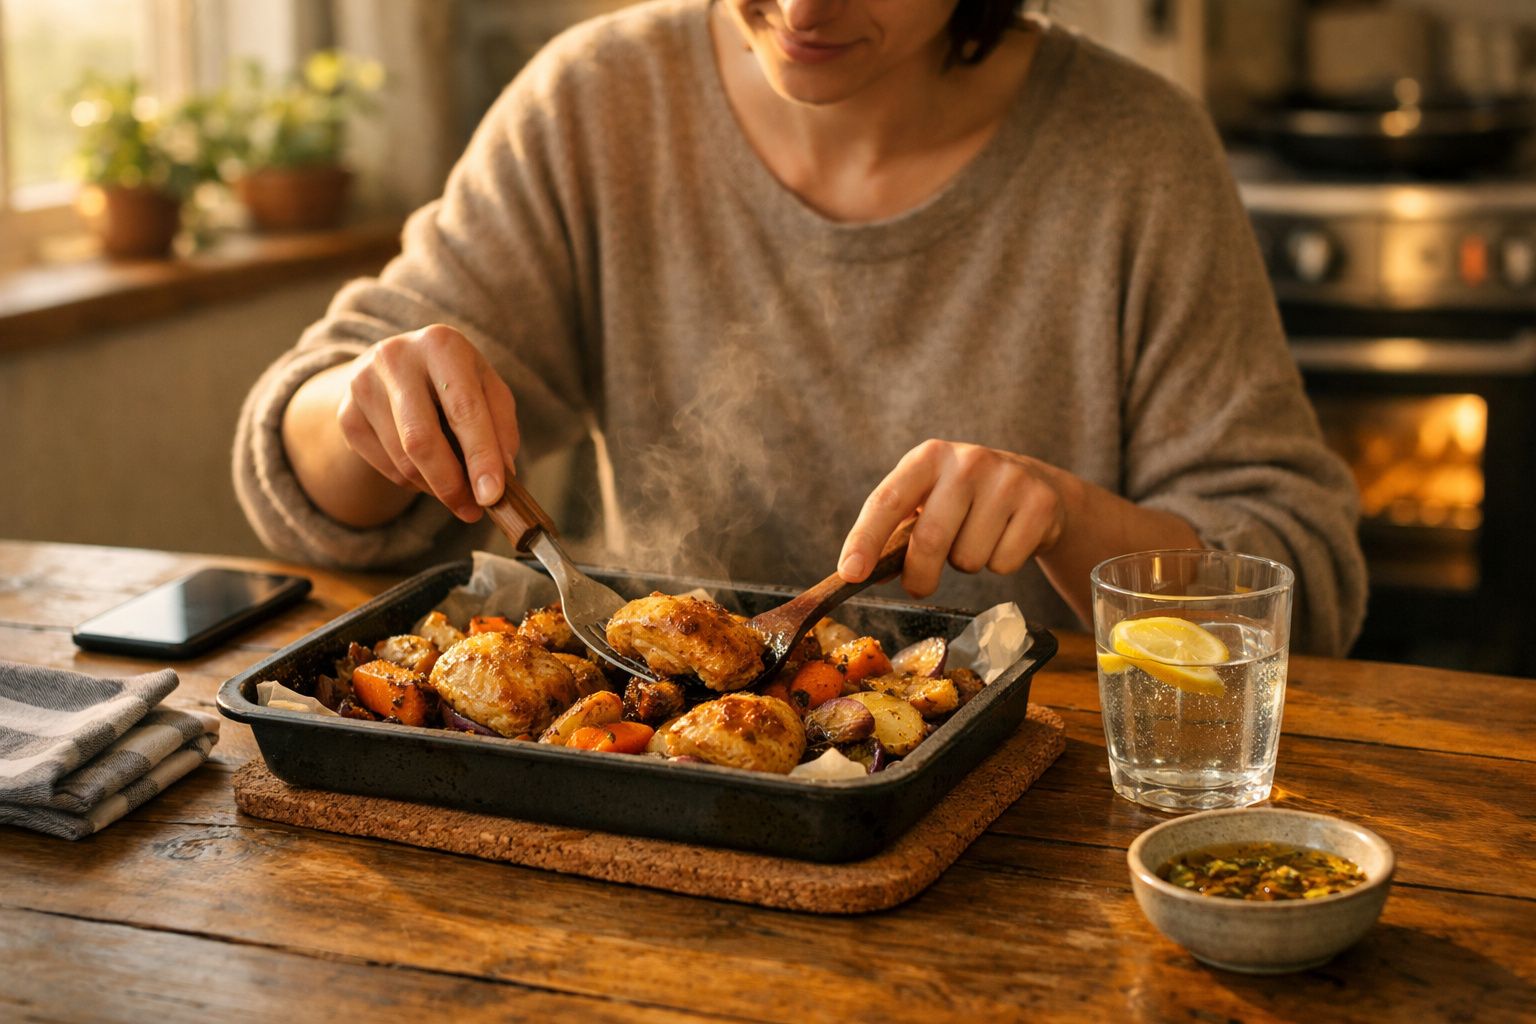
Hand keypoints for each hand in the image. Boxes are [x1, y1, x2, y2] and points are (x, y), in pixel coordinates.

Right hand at [337, 324, 520, 521]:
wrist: (400, 369)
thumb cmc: (457, 383)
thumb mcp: (488, 392)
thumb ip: (501, 431)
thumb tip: (500, 480)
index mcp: (441, 345)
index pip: (464, 409)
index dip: (480, 456)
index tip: (492, 496)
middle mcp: (396, 357)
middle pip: (421, 439)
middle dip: (451, 483)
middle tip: (472, 511)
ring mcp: (363, 385)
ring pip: (403, 460)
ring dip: (435, 486)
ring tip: (455, 484)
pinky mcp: (347, 415)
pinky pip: (386, 468)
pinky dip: (413, 481)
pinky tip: (426, 468)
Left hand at [837, 440, 1066, 597]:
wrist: (1035, 485)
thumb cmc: (964, 500)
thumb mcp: (928, 499)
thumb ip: (896, 531)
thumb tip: (860, 572)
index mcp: (929, 457)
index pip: (887, 500)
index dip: (865, 539)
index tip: (850, 573)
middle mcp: (968, 461)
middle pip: (930, 540)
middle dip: (919, 576)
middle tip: (918, 586)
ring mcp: (1008, 480)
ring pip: (968, 559)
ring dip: (965, 563)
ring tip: (977, 539)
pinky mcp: (1040, 504)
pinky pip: (1003, 564)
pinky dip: (999, 564)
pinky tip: (1006, 538)